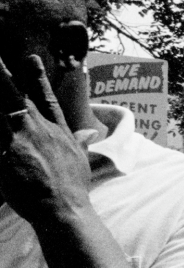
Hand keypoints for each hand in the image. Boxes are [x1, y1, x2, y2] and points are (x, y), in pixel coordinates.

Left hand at [0, 52, 91, 224]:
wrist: (63, 209)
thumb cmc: (72, 188)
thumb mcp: (80, 160)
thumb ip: (80, 141)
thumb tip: (89, 132)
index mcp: (57, 130)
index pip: (45, 98)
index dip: (37, 77)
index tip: (30, 58)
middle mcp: (37, 129)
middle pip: (16, 96)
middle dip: (2, 75)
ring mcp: (18, 140)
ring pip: (0, 112)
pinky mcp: (3, 155)